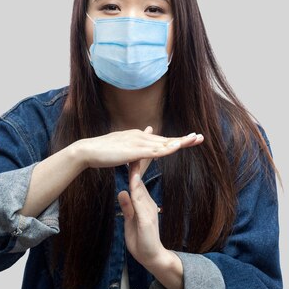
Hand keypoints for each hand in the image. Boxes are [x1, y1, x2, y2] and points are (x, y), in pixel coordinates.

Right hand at [74, 126, 202, 169]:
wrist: (88, 151)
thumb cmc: (102, 152)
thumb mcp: (121, 148)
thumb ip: (131, 147)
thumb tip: (135, 150)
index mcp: (138, 137)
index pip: (161, 139)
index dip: (177, 140)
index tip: (190, 139)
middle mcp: (140, 136)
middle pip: (166, 139)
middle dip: (184, 139)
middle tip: (200, 137)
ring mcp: (137, 142)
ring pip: (163, 143)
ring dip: (180, 141)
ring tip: (195, 140)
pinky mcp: (133, 150)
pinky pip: (153, 150)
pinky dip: (166, 148)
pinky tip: (177, 147)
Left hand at [117, 129, 204, 268]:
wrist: (151, 257)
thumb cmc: (141, 240)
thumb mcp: (131, 221)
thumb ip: (127, 206)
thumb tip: (123, 191)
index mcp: (140, 198)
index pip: (137, 173)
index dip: (137, 156)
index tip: (139, 139)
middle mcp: (145, 200)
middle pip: (143, 174)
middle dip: (147, 154)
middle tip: (149, 133)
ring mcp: (146, 209)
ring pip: (141, 186)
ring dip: (141, 170)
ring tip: (138, 152)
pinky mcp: (146, 220)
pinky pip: (140, 204)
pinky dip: (138, 194)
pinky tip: (133, 182)